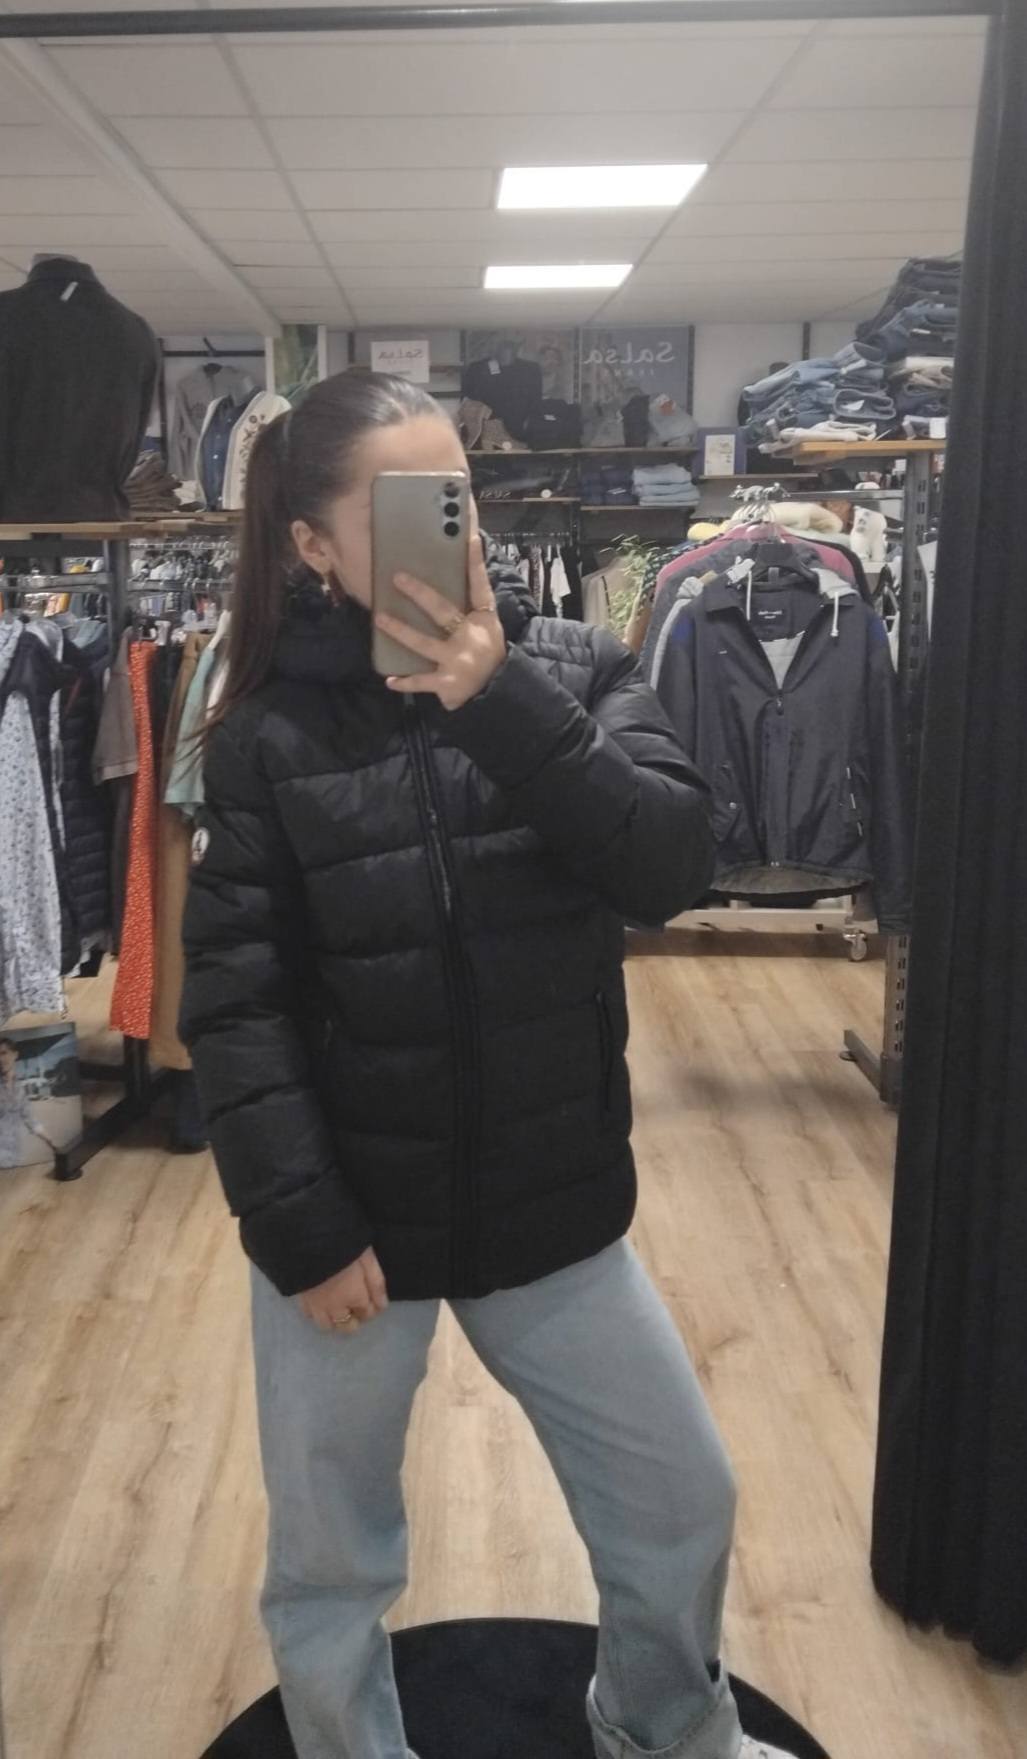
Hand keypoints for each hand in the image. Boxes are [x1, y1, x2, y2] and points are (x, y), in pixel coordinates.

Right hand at [297, 1247, 388, 1334]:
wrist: (310, 1239)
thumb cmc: (344, 1245)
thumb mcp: (368, 1259)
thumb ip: (376, 1284)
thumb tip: (382, 1306)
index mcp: (354, 1297)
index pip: (367, 1314)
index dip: (372, 1309)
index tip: (373, 1301)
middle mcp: (335, 1308)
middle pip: (348, 1327)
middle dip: (355, 1320)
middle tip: (356, 1305)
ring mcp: (316, 1305)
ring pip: (327, 1326)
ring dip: (335, 1320)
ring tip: (338, 1307)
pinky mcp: (300, 1298)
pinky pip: (308, 1316)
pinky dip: (316, 1313)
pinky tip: (320, 1303)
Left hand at [375, 529, 506, 710]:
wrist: (498, 690)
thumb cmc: (486, 652)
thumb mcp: (487, 627)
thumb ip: (472, 603)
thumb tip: (456, 569)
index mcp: (483, 620)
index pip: (479, 585)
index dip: (474, 561)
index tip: (470, 537)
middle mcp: (471, 637)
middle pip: (442, 611)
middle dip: (420, 593)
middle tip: (397, 577)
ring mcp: (458, 661)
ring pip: (423, 642)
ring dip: (400, 630)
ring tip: (380, 618)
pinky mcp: (446, 683)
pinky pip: (420, 681)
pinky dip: (404, 682)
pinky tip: (389, 679)